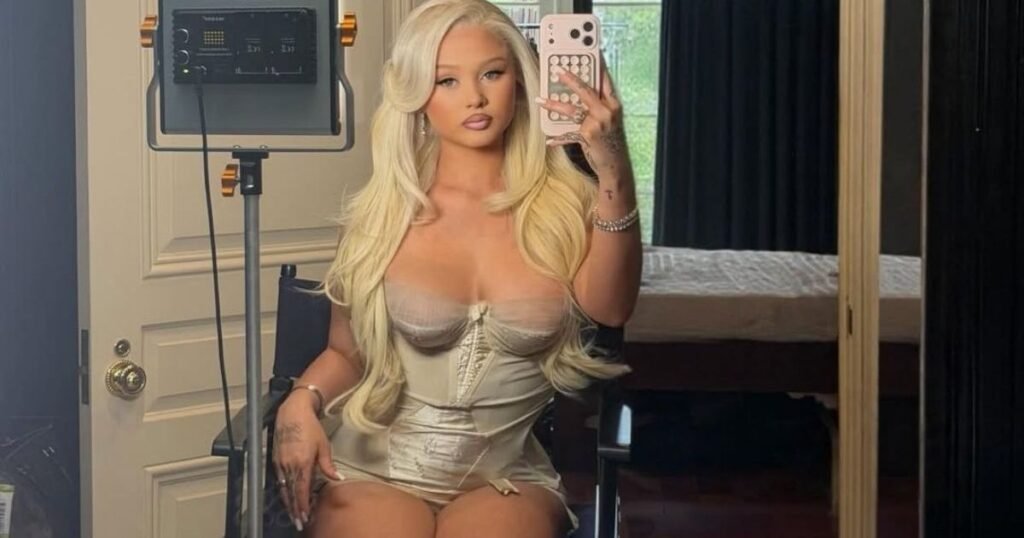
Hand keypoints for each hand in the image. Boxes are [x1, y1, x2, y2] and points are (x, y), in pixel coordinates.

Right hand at [273, 392, 340, 530]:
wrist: (293, 413)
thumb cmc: (310, 427)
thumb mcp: (324, 446)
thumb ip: (328, 465)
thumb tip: (337, 478)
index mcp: (302, 463)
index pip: (301, 490)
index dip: (303, 505)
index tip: (305, 516)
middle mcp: (289, 465)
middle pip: (291, 493)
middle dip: (295, 509)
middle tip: (299, 522)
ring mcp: (280, 463)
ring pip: (283, 488)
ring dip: (288, 502)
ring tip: (293, 514)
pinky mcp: (275, 460)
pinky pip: (279, 480)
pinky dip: (283, 491)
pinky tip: (287, 497)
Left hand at [537, 56, 630, 174]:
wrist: (615, 164)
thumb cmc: (610, 141)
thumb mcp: (610, 120)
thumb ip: (599, 105)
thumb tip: (583, 92)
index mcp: (613, 105)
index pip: (604, 81)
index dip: (596, 66)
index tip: (589, 53)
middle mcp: (606, 112)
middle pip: (586, 90)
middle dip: (570, 79)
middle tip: (557, 70)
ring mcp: (597, 124)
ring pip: (572, 110)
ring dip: (554, 105)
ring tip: (540, 100)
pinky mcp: (587, 136)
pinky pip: (568, 134)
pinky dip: (558, 138)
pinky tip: (549, 140)